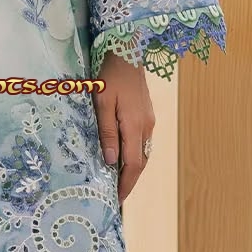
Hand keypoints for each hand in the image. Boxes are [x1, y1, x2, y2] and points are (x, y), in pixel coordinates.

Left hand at [93, 51, 155, 205]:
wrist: (128, 52)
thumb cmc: (110, 76)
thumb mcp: (102, 103)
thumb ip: (107, 133)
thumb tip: (109, 161)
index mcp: (134, 125)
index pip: (132, 164)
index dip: (125, 183)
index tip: (117, 199)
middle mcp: (146, 127)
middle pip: (140, 162)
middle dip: (129, 180)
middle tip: (116, 195)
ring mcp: (149, 122)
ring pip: (143, 153)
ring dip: (132, 169)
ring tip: (117, 181)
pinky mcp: (147, 116)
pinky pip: (141, 143)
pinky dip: (133, 155)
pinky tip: (122, 158)